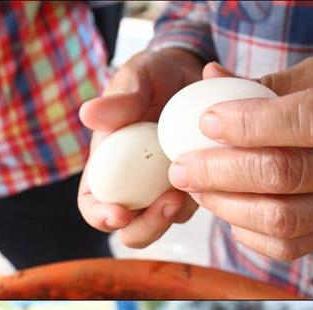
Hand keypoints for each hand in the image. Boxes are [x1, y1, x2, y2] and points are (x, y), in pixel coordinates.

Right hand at [78, 48, 203, 247]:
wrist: (195, 75)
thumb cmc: (157, 75)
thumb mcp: (139, 75)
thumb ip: (120, 96)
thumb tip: (89, 115)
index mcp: (107, 166)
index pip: (93, 206)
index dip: (102, 216)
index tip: (120, 212)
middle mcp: (137, 185)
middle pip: (135, 230)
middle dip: (150, 226)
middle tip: (171, 200)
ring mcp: (169, 188)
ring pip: (173, 220)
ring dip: (183, 210)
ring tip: (198, 182)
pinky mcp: (201, 186)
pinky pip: (206, 203)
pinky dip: (212, 194)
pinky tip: (223, 170)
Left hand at [170, 56, 312, 261]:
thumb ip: (262, 82)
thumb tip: (210, 77)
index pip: (309, 121)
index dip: (252, 124)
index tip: (207, 122)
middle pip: (287, 174)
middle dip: (221, 171)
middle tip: (183, 166)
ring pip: (283, 218)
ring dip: (228, 206)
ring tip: (198, 189)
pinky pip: (289, 247)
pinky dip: (249, 235)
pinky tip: (230, 213)